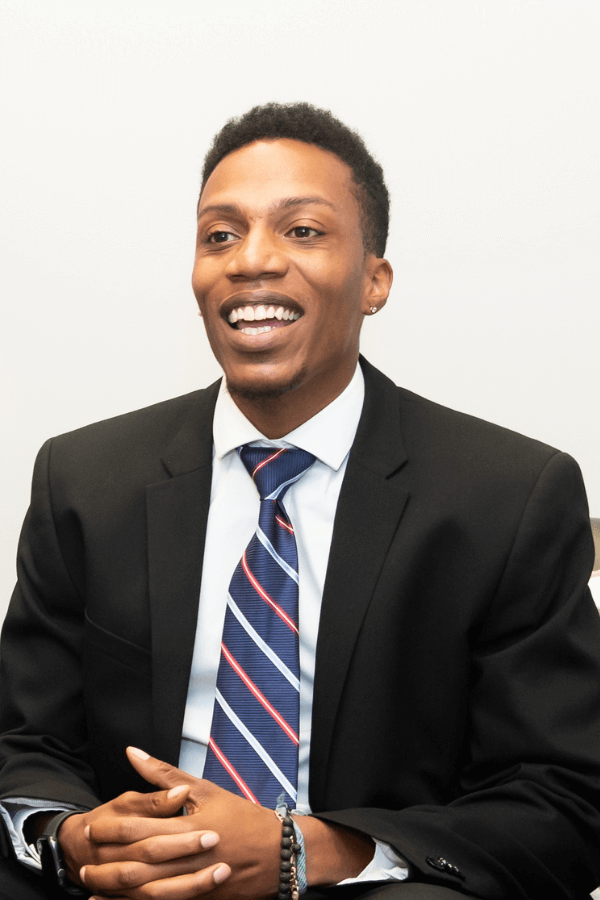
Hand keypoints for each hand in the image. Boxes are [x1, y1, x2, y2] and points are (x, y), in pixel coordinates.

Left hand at [80, 747, 374, 897]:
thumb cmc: (241, 816)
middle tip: (83, 864)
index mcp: (188, 826)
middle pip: (139, 865)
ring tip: (93, 889)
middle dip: (108, 867)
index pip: (141, 829)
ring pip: (148, 892)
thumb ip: (164, 775)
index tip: (91, 830)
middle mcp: (189, 857)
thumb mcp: (205, 789)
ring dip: (118, 892)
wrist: (280, 853)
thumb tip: (131, 752)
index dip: (112, 831)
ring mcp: (195, 884)